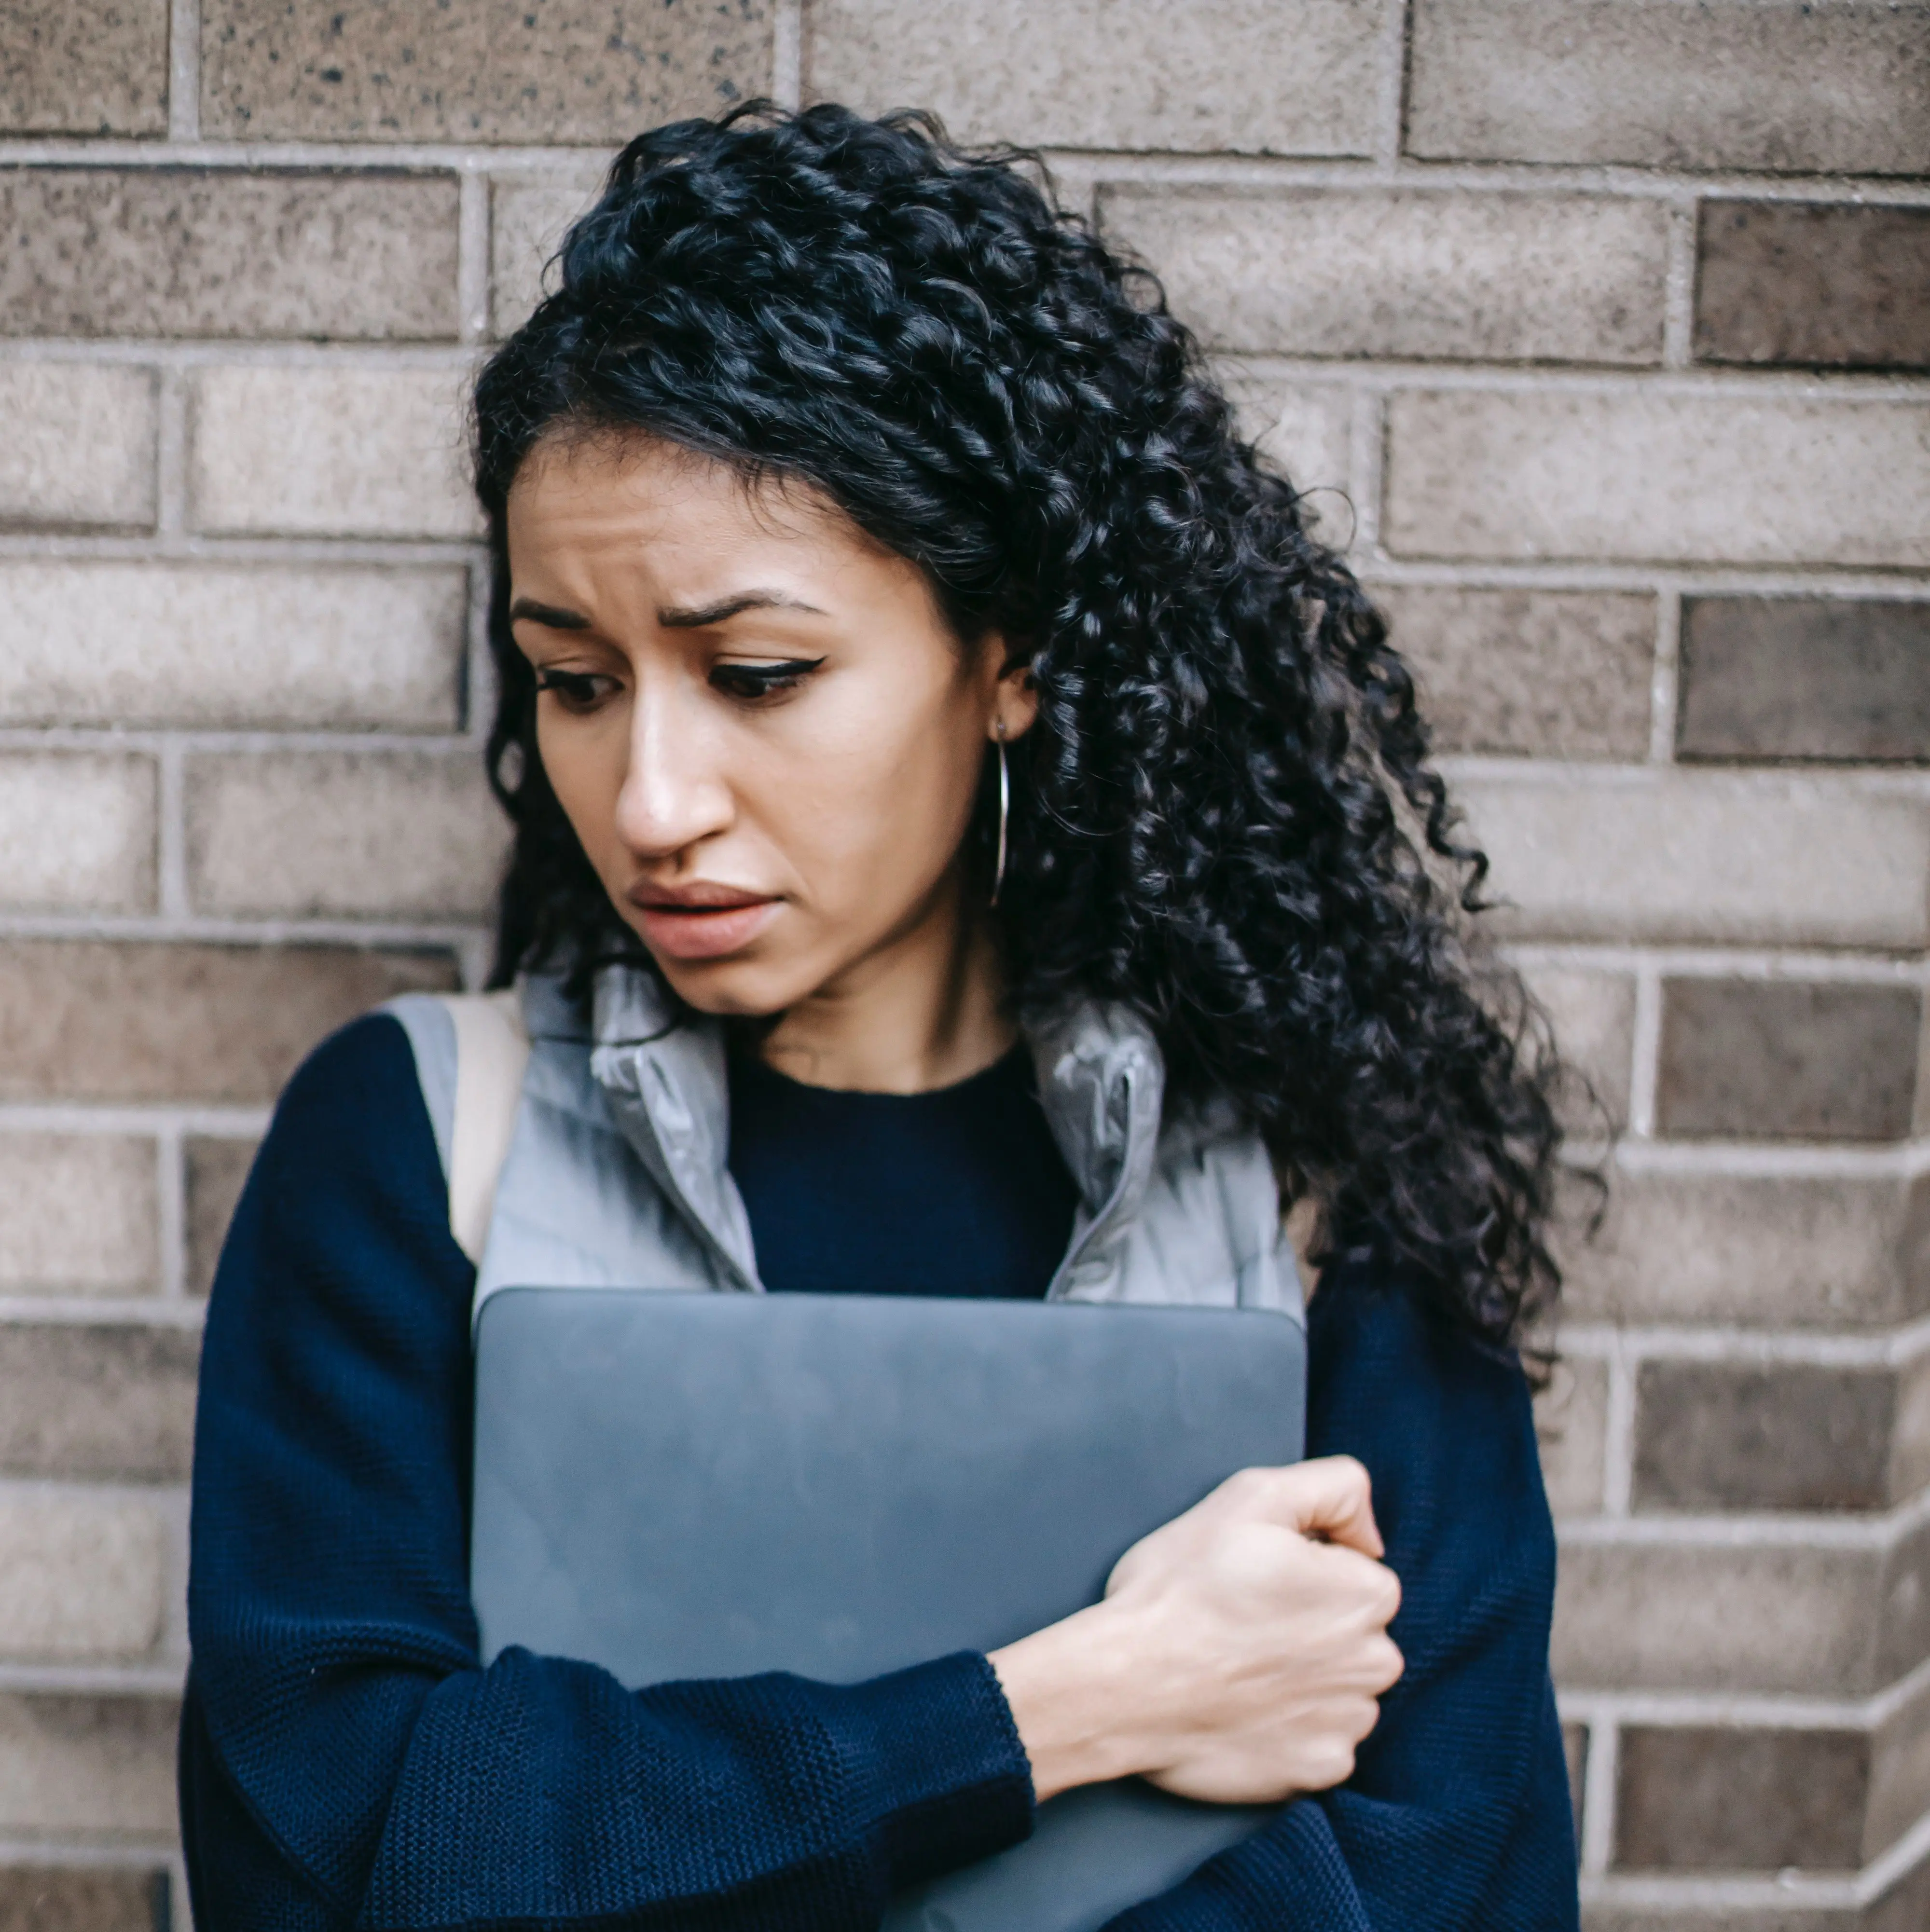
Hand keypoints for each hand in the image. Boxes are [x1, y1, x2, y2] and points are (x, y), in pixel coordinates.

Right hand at [988, 1457, 1402, 1804]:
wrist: (1124, 1685)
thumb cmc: (1182, 1587)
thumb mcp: (1254, 1496)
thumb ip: (1336, 1488)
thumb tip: (1369, 1539)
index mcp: (1367, 1593)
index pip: (1353, 1571)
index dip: (1302, 1569)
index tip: (1255, 1580)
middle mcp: (1376, 1661)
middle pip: (1353, 1631)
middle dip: (1311, 1624)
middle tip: (1242, 1621)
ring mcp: (1351, 1722)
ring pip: (1341, 1685)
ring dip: (1304, 1677)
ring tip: (1239, 1665)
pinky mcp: (1323, 1769)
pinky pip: (1322, 1738)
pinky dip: (1291, 1726)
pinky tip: (1246, 1709)